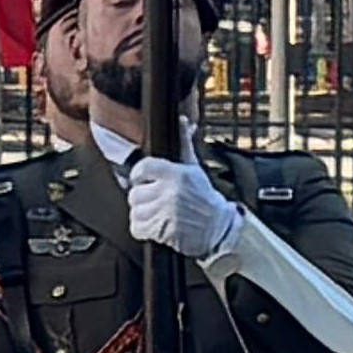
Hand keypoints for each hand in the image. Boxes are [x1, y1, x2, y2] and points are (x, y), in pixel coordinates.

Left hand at [121, 155, 242, 259]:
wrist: (217, 226)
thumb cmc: (204, 197)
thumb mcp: (194, 168)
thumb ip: (184, 143)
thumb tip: (182, 120)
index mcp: (176, 174)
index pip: (142, 168)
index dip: (138, 176)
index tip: (142, 180)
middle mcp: (170, 192)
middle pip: (134, 193)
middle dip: (142, 198)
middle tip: (154, 200)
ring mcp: (166, 213)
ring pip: (135, 211)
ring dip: (142, 214)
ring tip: (156, 214)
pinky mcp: (163, 231)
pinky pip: (137, 228)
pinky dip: (142, 229)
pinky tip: (155, 226)